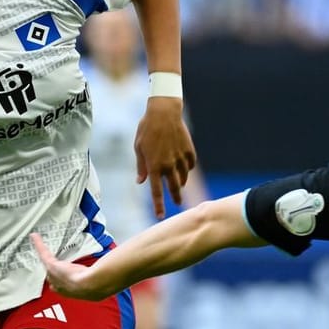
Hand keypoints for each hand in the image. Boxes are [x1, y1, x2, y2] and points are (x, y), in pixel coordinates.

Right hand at [30, 233, 114, 301]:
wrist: (91, 286)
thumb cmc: (97, 284)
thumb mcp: (100, 279)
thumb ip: (107, 272)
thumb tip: (126, 266)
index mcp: (70, 291)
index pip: (61, 284)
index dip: (59, 278)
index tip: (62, 271)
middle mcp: (59, 286)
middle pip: (51, 275)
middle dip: (48, 268)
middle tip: (46, 258)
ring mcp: (54, 276)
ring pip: (46, 262)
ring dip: (42, 253)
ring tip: (38, 245)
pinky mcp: (51, 266)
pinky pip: (43, 253)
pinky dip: (38, 244)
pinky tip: (35, 236)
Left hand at [133, 96, 195, 217]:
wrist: (164, 112)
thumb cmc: (147, 129)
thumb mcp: (138, 148)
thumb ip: (141, 167)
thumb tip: (141, 181)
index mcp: (154, 166)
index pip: (156, 192)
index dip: (158, 206)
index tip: (160, 216)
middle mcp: (169, 165)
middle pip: (174, 188)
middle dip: (176, 197)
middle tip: (178, 204)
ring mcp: (181, 158)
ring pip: (183, 177)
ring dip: (180, 182)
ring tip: (179, 184)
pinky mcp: (189, 151)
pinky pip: (190, 165)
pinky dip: (186, 168)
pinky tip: (183, 167)